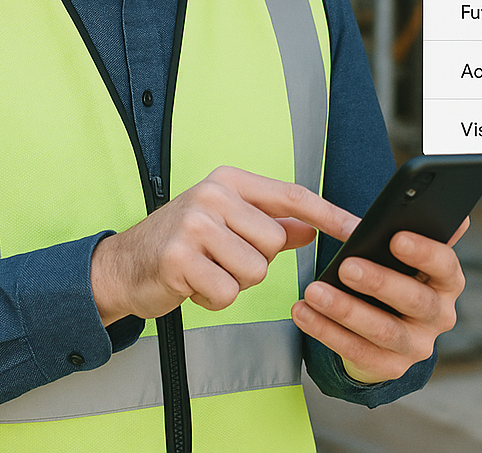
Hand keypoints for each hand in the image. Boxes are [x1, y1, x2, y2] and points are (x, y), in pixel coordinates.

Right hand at [90, 166, 358, 325]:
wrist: (122, 265)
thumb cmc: (183, 242)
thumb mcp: (227, 221)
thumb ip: (271, 222)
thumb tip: (311, 227)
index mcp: (230, 181)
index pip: (292, 195)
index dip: (329, 214)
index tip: (359, 229)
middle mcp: (213, 195)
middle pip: (274, 243)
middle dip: (255, 261)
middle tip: (222, 258)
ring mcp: (195, 226)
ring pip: (254, 271)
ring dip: (234, 282)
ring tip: (206, 270)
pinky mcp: (179, 259)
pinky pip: (227, 293)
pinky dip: (214, 299)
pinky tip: (192, 285)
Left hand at [290, 218, 469, 383]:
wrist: (384, 325)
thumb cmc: (392, 273)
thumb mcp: (401, 254)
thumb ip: (404, 231)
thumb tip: (417, 208)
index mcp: (447, 280)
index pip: (445, 264)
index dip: (424, 252)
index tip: (396, 237)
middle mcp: (440, 315)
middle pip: (414, 300)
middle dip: (379, 282)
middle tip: (346, 266)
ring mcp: (417, 345)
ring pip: (382, 330)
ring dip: (345, 310)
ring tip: (313, 290)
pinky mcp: (390, 367)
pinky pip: (356, 352)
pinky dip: (326, 331)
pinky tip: (303, 312)